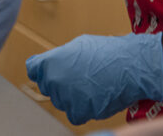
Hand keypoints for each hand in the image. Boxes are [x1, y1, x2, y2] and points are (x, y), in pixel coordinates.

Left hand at [26, 33, 162, 124]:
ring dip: (73, 98)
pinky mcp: (79, 111)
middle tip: (80, 78)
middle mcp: (53, 80)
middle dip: (60, 85)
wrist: (130, 65)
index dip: (42, 71)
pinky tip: (94, 98)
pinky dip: (83, 110)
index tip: (52, 71)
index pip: (33, 70)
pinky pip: (74, 115)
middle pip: (48, 89)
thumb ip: (59, 57)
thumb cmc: (105, 52)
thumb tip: (51, 66)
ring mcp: (66, 97)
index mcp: (49, 62)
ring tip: (92, 86)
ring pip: (62, 103)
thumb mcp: (77, 46)